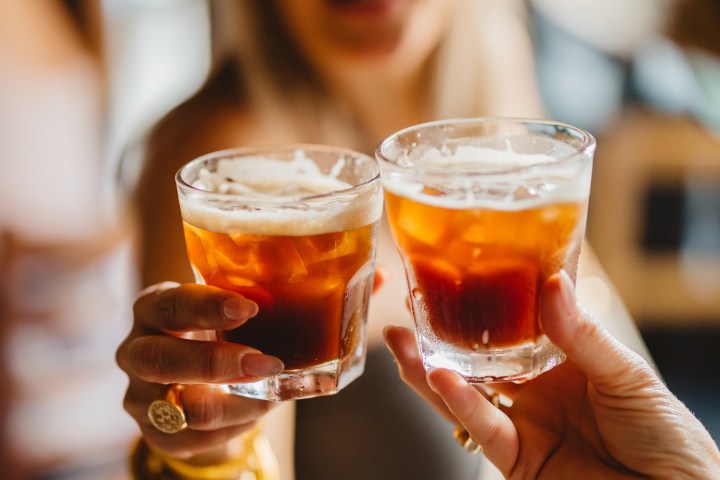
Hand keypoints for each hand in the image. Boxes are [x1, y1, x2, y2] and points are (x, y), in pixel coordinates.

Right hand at [117, 282, 283, 459]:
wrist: (196, 380)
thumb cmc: (217, 331)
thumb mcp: (224, 312)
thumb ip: (249, 306)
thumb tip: (305, 305)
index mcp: (153, 308)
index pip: (171, 304)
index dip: (208, 307)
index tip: (248, 308)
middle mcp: (135, 351)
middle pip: (159, 360)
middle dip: (215, 363)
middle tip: (266, 363)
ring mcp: (139, 397)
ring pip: (184, 409)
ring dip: (237, 404)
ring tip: (273, 394)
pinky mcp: (155, 433)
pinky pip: (196, 438)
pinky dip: (235, 425)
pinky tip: (257, 408)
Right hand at [385, 272, 719, 478]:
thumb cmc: (665, 433)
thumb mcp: (627, 374)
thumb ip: (582, 334)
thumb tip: (551, 283)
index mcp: (562, 362)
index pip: (513, 328)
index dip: (483, 306)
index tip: (456, 277)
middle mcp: (535, 391)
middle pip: (477, 361)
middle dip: (440, 337)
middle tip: (410, 307)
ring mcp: (524, 424)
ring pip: (465, 394)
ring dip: (430, 369)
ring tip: (400, 342)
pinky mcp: (517, 459)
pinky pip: (482, 428)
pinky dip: (459, 404)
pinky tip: (439, 377)